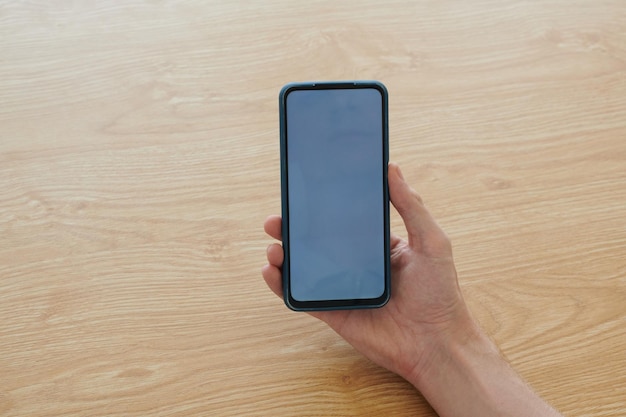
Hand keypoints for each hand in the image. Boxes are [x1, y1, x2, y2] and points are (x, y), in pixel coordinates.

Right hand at [261, 163, 473, 381]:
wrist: (436, 345)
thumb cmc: (440, 294)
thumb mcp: (430, 241)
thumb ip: (410, 206)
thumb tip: (392, 168)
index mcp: (377, 246)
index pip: (342, 221)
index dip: (320, 208)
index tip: (302, 193)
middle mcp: (356, 265)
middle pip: (315, 243)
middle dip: (291, 230)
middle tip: (276, 220)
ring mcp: (342, 288)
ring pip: (303, 268)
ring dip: (282, 255)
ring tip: (273, 247)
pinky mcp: (333, 312)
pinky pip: (301, 297)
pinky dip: (281, 286)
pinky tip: (271, 271)